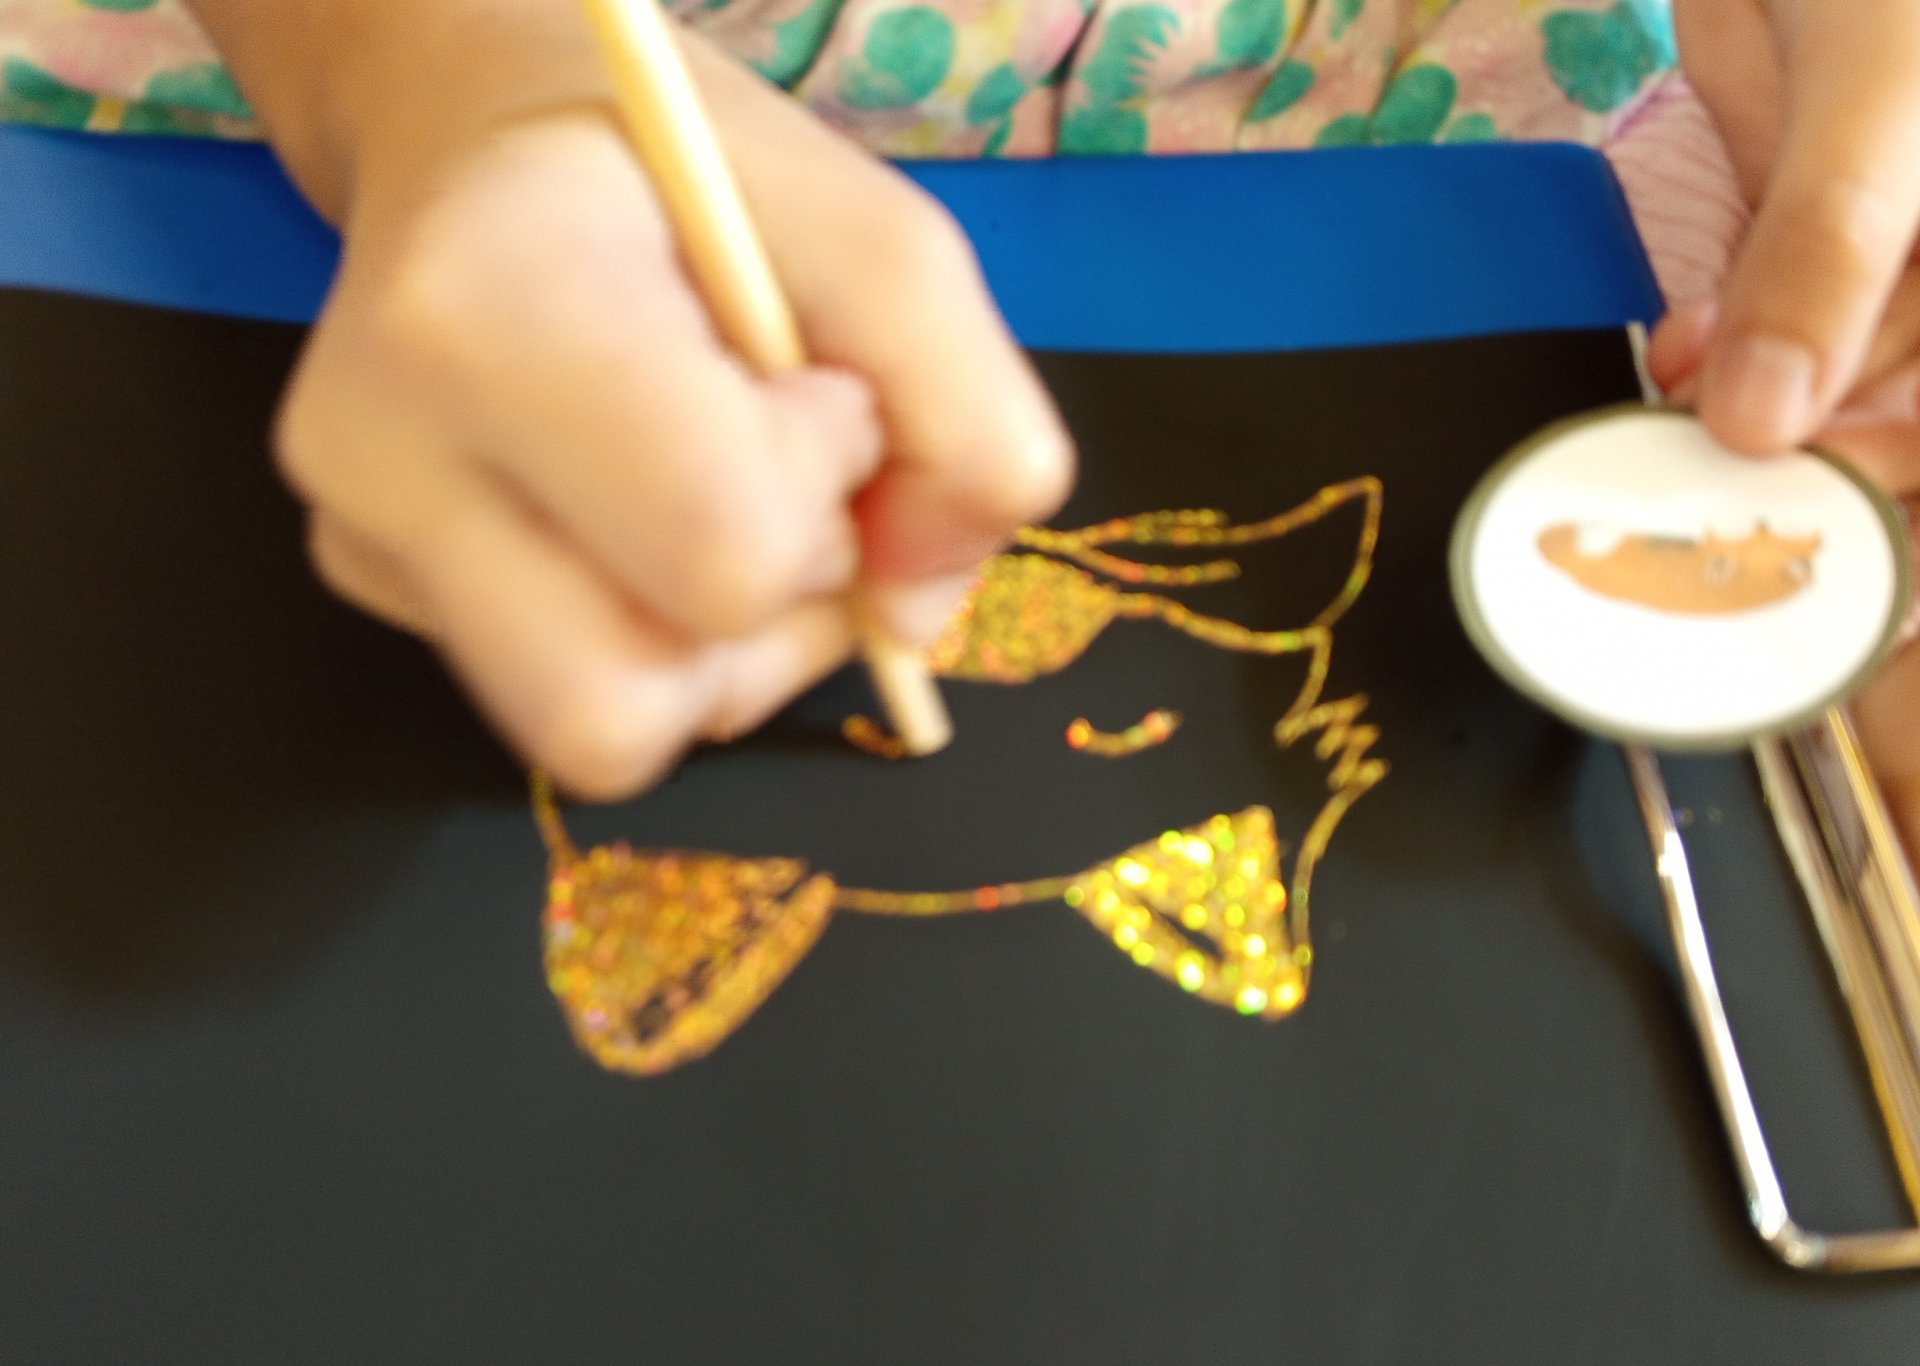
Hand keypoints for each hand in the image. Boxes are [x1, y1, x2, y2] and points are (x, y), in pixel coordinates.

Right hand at [184, 0, 1072, 798]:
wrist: (490, 144)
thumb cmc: (686, 178)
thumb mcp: (882, 240)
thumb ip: (965, 415)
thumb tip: (912, 618)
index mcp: (493, 308)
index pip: (724, 550)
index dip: (826, 494)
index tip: (818, 390)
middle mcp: (382, 448)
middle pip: (629, 707)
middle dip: (765, 617)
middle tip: (774, 478)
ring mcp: (363, 536)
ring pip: (601, 735)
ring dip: (722, 653)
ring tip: (716, 499)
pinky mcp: (373, 587)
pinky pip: (569, 698)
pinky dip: (657, 637)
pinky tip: (636, 510)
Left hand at [1649, 1, 1919, 852]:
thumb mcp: (1886, 97)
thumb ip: (1831, 248)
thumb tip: (1767, 421)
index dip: (1900, 478)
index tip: (1810, 516)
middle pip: (1901, 417)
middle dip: (1805, 460)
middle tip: (1699, 498)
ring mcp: (1896, 272)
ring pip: (1833, 388)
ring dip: (1742, 411)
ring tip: (1669, 407)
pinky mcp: (1820, 245)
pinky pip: (1777, 334)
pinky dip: (1718, 353)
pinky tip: (1671, 351)